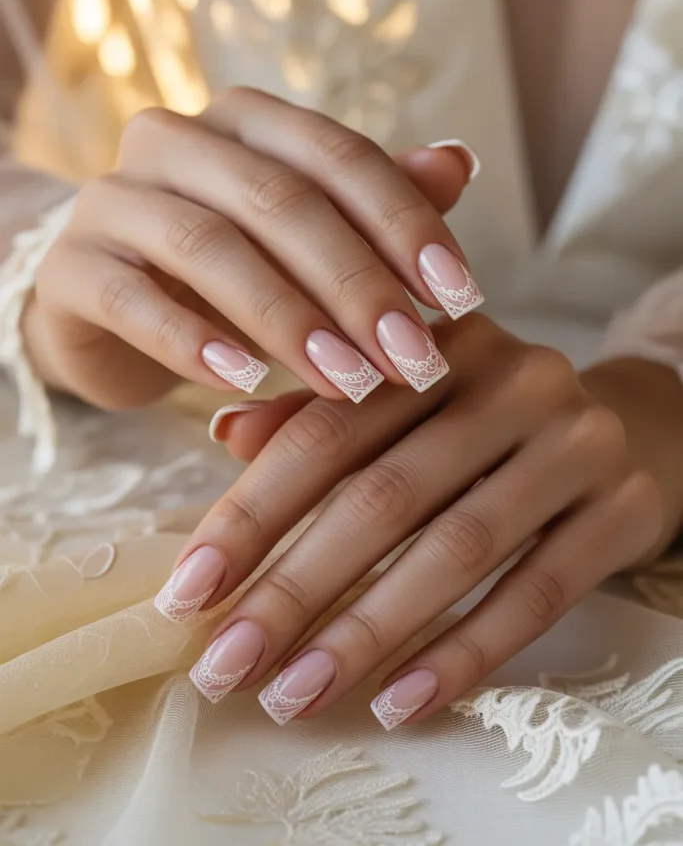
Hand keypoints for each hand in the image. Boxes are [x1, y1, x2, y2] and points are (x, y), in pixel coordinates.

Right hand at [25, 89, 480, 408]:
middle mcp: (175, 141)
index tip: (462, 297)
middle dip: (357, 284)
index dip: (406, 222)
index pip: (337, 154)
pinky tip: (247, 384)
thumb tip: (459, 162)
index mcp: (244, 120)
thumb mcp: (307, 237)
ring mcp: (112, 200)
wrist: (112, 307)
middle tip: (412, 358)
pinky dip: (194, 343)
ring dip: (289, 321)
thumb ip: (375, 202)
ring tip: (349, 383)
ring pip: (210, 247)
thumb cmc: (228, 269)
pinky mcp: (71, 268)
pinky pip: (134, 301)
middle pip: (279, 200)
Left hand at [155, 318, 682, 725]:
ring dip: (365, 633)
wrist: (637, 424)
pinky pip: (536, 591)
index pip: (327, 429)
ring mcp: (575, 442)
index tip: (188, 595)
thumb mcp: (411, 397)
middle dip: (294, 589)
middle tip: (227, 666)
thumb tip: (225, 431)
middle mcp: (511, 380)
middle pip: (383, 494)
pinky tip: (400, 701)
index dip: (251, 513)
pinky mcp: (624, 506)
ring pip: (455, 548)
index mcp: (437, 345)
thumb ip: (322, 413)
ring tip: (293, 694)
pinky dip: (463, 652)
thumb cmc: (492, 421)